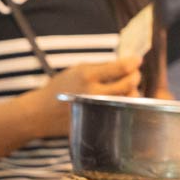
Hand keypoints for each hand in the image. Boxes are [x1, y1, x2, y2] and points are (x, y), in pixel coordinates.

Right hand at [18, 57, 142, 138]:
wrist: (41, 113)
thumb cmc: (59, 88)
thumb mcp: (76, 70)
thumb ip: (100, 68)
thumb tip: (126, 64)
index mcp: (87, 75)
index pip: (121, 67)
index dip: (133, 62)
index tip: (137, 59)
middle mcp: (94, 93)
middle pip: (129, 84)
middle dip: (135, 76)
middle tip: (134, 74)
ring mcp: (98, 108)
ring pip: (128, 99)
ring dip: (132, 91)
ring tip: (126, 87)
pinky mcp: (99, 120)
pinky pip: (121, 111)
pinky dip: (124, 104)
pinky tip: (120, 99)